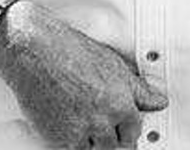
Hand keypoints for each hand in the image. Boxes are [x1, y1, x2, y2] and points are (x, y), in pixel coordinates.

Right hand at [0, 0, 165, 148]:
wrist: (32, 51)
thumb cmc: (68, 50)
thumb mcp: (111, 63)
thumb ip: (137, 88)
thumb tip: (157, 101)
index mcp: (120, 103)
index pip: (134, 131)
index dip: (127, 130)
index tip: (121, 129)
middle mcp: (103, 120)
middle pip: (116, 147)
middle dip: (111, 140)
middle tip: (101, 130)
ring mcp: (81, 131)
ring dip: (92, 144)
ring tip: (85, 127)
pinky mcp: (59, 139)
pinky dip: (73, 144)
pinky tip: (68, 128)